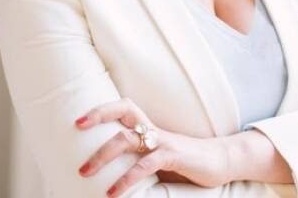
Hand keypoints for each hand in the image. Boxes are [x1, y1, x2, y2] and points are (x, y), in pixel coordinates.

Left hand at [74, 97, 228, 195]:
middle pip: (123, 111)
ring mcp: (163, 141)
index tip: (79, 120)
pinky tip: (113, 193)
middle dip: (99, 116)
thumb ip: (138, 158)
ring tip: (85, 172)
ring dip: (103, 155)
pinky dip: (127, 179)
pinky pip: (146, 164)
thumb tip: (110, 172)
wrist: (221, 162)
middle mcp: (154, 130)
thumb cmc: (186, 162)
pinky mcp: (174, 156)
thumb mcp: (158, 158)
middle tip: (76, 127)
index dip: (102, 109)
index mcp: (149, 128)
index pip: (123, 108)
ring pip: (128, 138)